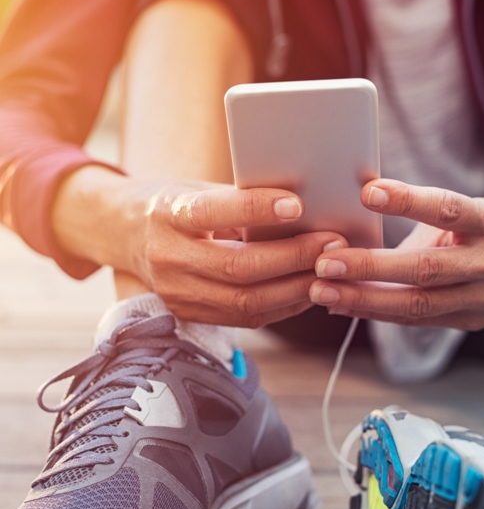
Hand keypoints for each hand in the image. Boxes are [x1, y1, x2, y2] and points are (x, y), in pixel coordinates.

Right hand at [52, 168, 346, 327]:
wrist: (123, 234)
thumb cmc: (170, 203)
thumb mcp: (195, 189)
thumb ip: (237, 200)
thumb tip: (299, 208)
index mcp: (167, 215)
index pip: (211, 213)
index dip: (255, 210)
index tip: (297, 204)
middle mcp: (168, 259)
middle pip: (237, 268)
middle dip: (294, 258)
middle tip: (334, 244)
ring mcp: (176, 294)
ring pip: (245, 303)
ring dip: (296, 289)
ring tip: (332, 271)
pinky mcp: (189, 314)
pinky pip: (244, 319)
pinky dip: (282, 307)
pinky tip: (309, 290)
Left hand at [309, 179, 483, 330]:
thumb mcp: (470, 211)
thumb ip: (423, 216)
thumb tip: (362, 218)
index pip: (448, 209)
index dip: (408, 201)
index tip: (368, 192)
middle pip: (426, 269)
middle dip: (371, 268)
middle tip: (325, 264)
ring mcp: (483, 298)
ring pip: (418, 305)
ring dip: (364, 300)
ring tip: (322, 292)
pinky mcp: (471, 321)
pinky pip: (418, 320)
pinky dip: (379, 312)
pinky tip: (343, 306)